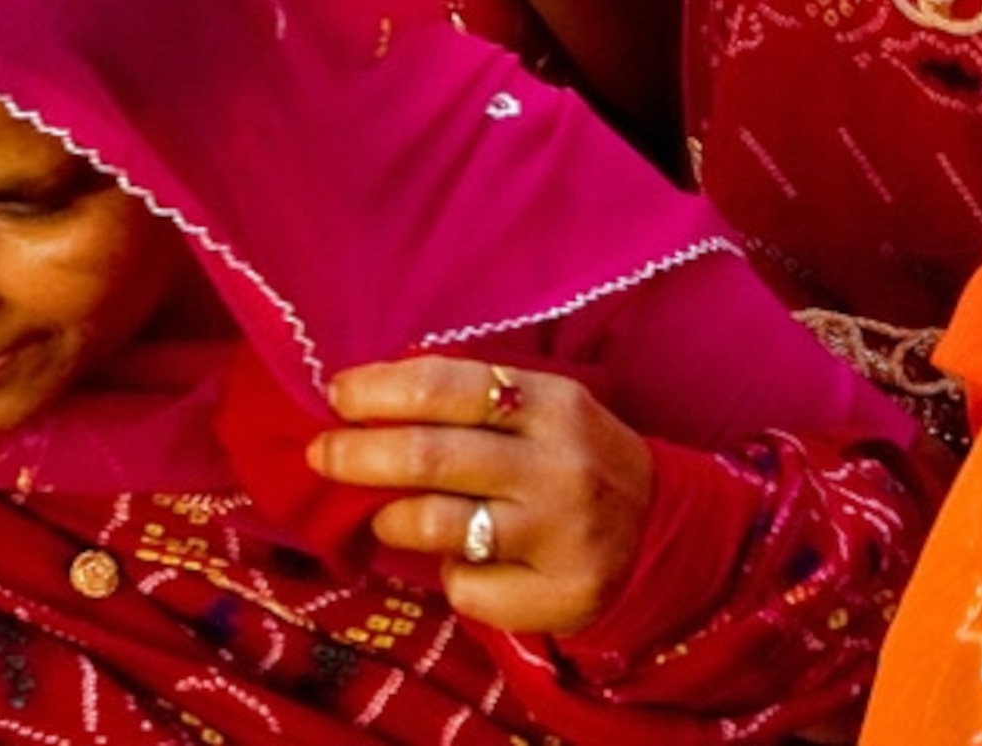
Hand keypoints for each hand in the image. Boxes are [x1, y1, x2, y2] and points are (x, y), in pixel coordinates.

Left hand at [310, 357, 656, 636]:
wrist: (660, 529)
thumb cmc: (573, 458)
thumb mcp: (543, 408)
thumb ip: (472, 400)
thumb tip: (367, 397)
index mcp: (552, 404)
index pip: (451, 387)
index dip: (382, 390)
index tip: (335, 394)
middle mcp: (558, 465)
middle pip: (433, 456)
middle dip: (359, 454)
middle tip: (321, 454)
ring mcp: (559, 533)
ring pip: (439, 527)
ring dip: (394, 520)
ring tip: (389, 515)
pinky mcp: (557, 594)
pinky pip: (467, 588)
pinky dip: (451, 576)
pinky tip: (468, 563)